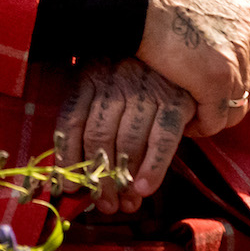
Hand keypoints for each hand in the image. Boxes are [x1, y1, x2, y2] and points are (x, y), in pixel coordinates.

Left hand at [55, 57, 195, 212]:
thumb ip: (90, 114)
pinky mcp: (176, 98)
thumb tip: (73, 169)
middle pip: (98, 136)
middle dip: (99, 177)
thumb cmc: (136, 72)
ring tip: (125, 204)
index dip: (66, 158)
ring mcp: (146, 89)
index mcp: (90, 75)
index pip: (70, 119)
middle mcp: (114, 80)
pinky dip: (154, 166)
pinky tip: (146, 189)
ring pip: (128, 141)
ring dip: (124, 179)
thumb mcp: (105, 80)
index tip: (68, 187)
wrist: (182, 45)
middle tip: (103, 204)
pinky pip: (163, 138)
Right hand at [136, 0, 249, 136]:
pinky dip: (201, 127)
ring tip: (192, 116)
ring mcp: (236, 64)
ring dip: (215, 116)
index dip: (237, 77)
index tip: (209, 79)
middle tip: (199, 100)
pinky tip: (185, 124)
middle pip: (249, 89)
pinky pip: (214, 121)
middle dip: (227, 99)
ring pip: (234, 109)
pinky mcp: (215, 85)